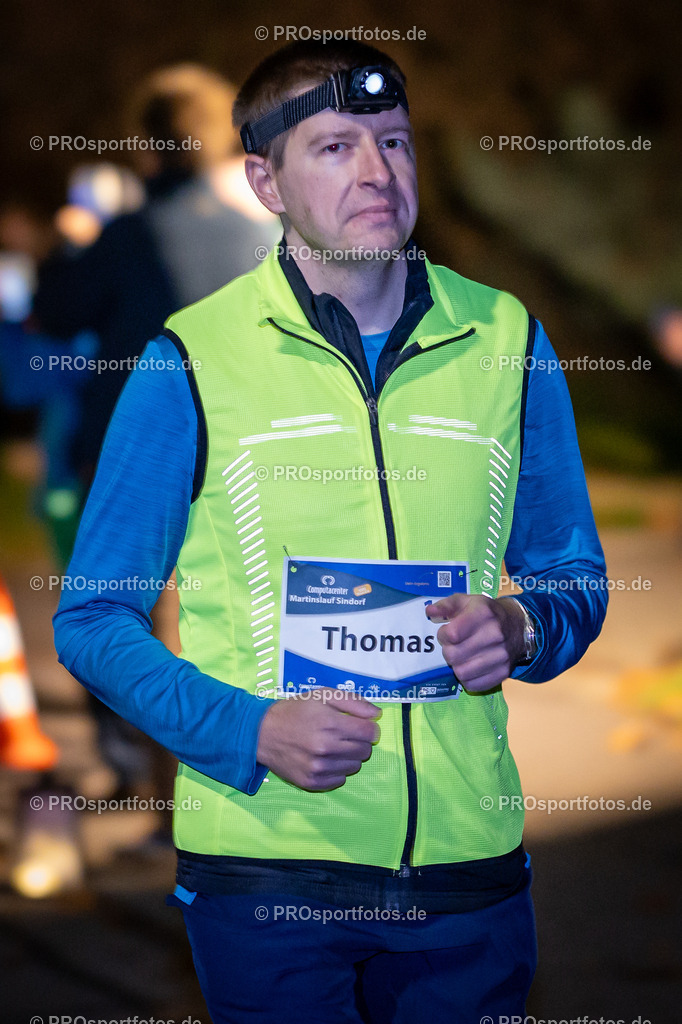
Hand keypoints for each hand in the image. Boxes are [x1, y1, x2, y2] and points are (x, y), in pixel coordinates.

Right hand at [256, 687, 381, 790]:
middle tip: (344, 735)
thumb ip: (352, 701)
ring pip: (354, 766)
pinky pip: (339, 780)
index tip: (363, 726)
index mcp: (330, 723)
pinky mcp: (311, 782)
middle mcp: (325, 748)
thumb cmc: (294, 711)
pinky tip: (324, 759)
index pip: (369, 732)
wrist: (262, 733)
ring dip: (349, 756)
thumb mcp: (322, 695)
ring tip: (333, 746)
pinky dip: (337, 770)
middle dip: (360, 741)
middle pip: (365, 751)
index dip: (370, 728)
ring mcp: (318, 768)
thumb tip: (377, 715)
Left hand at [425, 594, 525, 693]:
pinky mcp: (504, 672)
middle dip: (448, 651)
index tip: (446, 633)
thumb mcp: (467, 601)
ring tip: (461, 656)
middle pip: (453, 655)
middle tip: (453, 646)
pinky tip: (470, 667)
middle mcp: (495, 635)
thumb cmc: (487, 613)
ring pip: (461, 673)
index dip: (443, 635)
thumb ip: (446, 605)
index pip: (452, 634)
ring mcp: (501, 655)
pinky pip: (474, 685)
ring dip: (456, 666)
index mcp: (484, 614)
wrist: (518, 626)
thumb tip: (430, 612)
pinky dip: (467, 679)